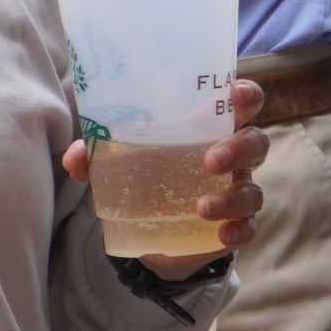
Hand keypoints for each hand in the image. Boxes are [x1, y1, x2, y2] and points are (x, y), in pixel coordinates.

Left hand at [64, 76, 267, 276]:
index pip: (241, 102)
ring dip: (232, 197)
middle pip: (256, 141)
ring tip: (201, 208)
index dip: (245, 95)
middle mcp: (232, 155)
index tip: (235, 96)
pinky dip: (239, 231)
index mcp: (209, 126)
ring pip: (253, 188)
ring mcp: (237, 190)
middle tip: (211, 160)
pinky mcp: (235, 224)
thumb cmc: (145, 172)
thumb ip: (96, 154)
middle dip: (240, 147)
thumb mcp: (119, 160)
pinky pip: (249, 227)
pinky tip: (223, 235)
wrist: (151, 228)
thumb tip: (75, 159)